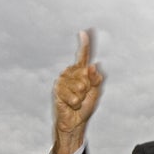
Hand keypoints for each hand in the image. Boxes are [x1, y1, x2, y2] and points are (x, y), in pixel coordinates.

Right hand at [52, 30, 104, 153]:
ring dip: (81, 97)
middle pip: (85, 74)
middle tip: (83, 96)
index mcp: (81, 71)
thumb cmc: (85, 107)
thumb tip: (92, 65)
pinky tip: (71, 105)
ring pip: (80, 86)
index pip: (83, 55)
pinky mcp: (57, 90)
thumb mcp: (96, 92)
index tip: (85, 31)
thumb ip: (96, 79)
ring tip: (77, 101)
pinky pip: (72, 96)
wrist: (75, 121)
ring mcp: (63, 80)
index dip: (85, 44)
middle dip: (89, 88)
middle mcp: (71, 72)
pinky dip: (74, 103)